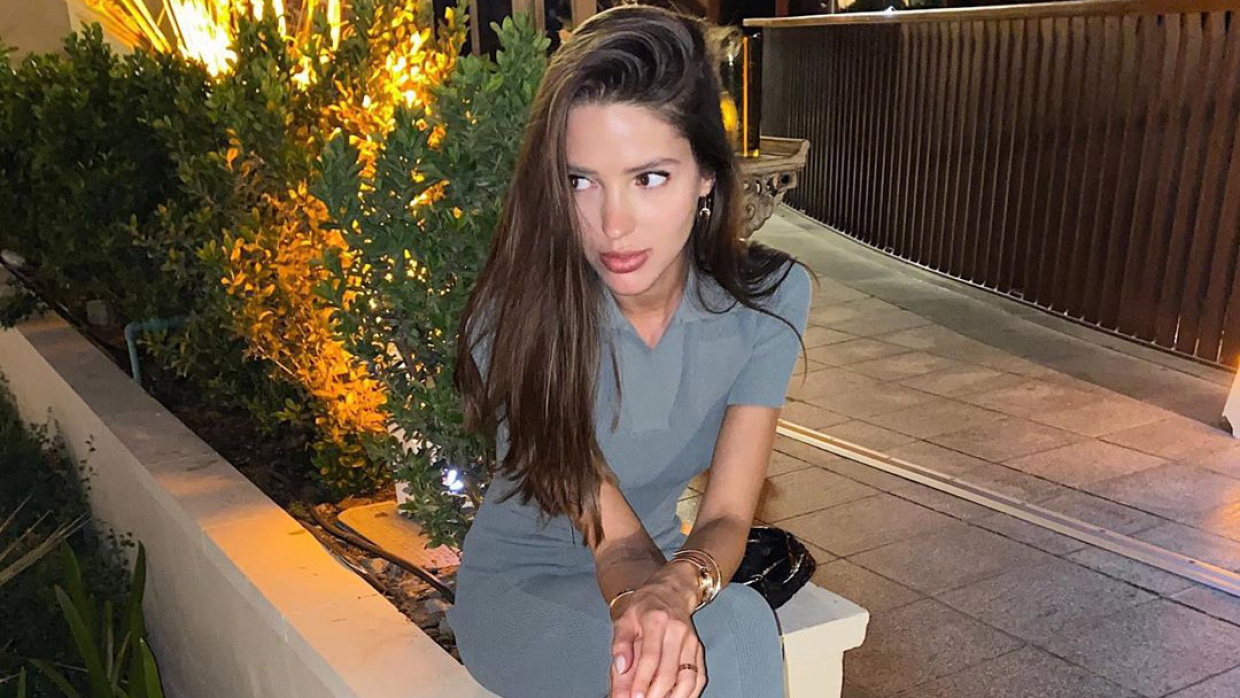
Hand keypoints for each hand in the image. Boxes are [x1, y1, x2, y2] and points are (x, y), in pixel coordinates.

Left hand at [609, 564, 706, 697]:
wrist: (671, 591)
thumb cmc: (644, 607)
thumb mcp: (625, 619)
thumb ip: (620, 644)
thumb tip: (621, 668)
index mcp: (656, 620)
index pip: (651, 656)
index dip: (642, 680)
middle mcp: (678, 631)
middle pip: (670, 671)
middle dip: (656, 694)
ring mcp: (691, 641)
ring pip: (688, 677)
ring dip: (674, 697)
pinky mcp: (699, 650)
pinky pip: (698, 677)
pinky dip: (689, 694)